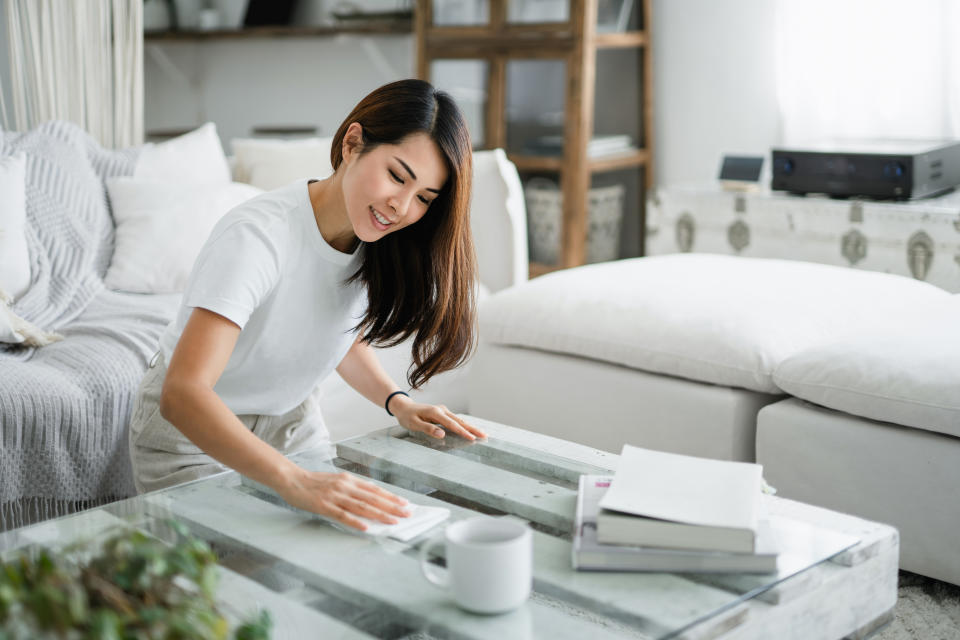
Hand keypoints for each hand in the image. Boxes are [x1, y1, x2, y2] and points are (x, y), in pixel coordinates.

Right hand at [276, 467, 410, 531]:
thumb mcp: (336, 482)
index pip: (374, 489)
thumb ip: (352, 490)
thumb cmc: (314, 483)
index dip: (390, 497)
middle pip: (372, 498)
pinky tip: (366, 528)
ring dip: (379, 515)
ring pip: (362, 506)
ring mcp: (334, 496)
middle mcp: (345, 486)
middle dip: (391, 507)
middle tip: (406, 513)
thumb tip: (370, 501)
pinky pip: (342, 515)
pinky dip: (356, 521)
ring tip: (393, 521)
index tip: (404, 503)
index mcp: (349, 480)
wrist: (291, 479)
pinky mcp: (324, 506)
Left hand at [389, 396, 487, 440]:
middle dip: (473, 429)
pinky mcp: (442, 413)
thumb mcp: (414, 424)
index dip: (463, 432)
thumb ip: (428, 429)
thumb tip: (442, 434)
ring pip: (459, 420)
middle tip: (484, 435)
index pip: (452, 425)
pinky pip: (455, 420)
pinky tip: (469, 429)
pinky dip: (464, 424)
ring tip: (481, 433)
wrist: (403, 407)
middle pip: (460, 421)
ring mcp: (443, 410)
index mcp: (435, 413)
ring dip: (470, 427)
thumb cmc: (407, 416)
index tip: (472, 438)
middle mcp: (442, 410)